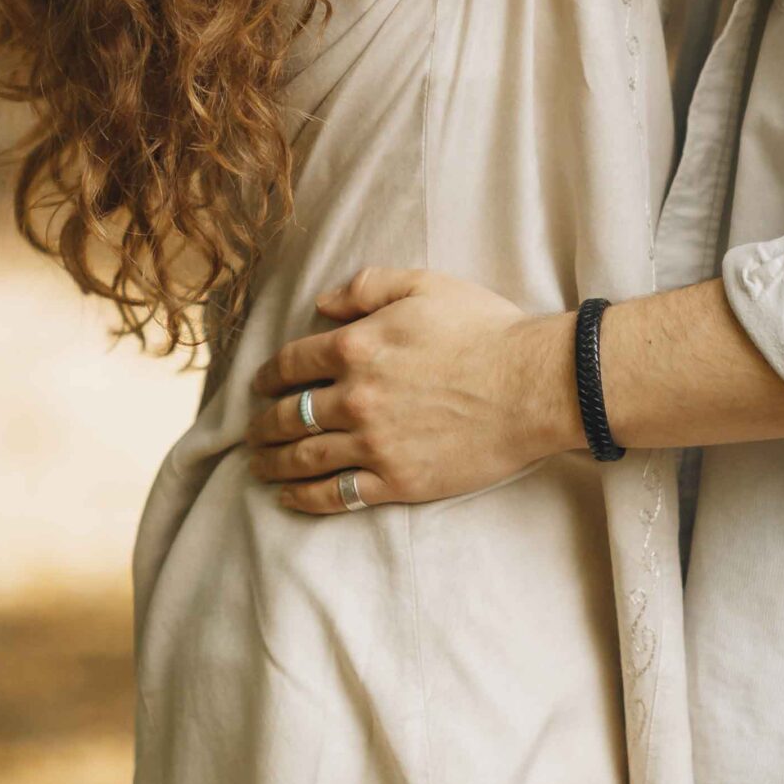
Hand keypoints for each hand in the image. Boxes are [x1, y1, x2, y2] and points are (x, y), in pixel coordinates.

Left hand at [245, 268, 577, 512]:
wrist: (532, 385)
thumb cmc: (485, 329)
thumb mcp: (425, 285)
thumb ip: (366, 287)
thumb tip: (321, 303)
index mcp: (355, 347)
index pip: (291, 363)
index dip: (268, 374)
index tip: (259, 383)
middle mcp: (354, 398)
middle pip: (286, 415)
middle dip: (261, 424)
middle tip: (252, 431)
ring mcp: (373, 444)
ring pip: (303, 458)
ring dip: (273, 463)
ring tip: (260, 465)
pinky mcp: (396, 481)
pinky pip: (336, 495)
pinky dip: (305, 498)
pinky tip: (290, 497)